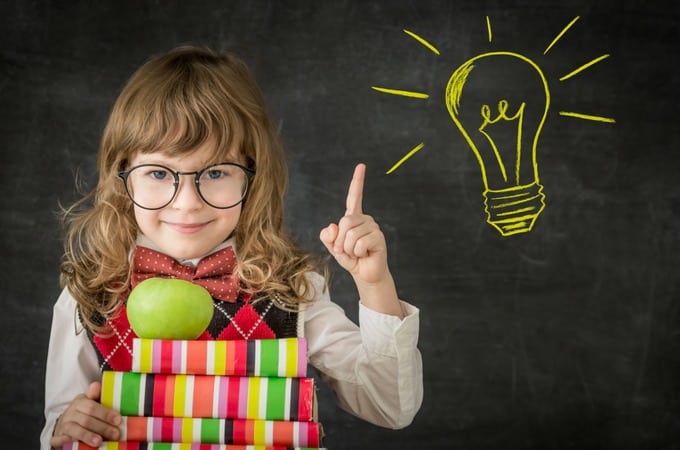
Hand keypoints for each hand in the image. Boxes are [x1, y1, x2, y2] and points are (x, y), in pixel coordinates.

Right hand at [50, 382, 121, 447]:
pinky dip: (65, 440)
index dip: (105, 413)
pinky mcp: (57, 437)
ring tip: (99, 441)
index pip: (92, 406)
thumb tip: (97, 385)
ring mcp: (63, 425)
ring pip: (75, 430)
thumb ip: (96, 396)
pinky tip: (73, 442)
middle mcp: (70, 413)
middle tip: (115, 434)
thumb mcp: (90, 403)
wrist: (64, 425)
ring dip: (88, 435)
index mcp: (80, 402)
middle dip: (102, 427)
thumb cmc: (83, 414)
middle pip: (86, 420)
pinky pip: (59, 439)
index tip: (118, 420)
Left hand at [320, 164, 402, 317]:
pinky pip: (359, 244)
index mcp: (353, 218)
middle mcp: (365, 219)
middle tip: (345, 251)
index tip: (361, 166)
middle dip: (340, 241)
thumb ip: (327, 236)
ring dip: (348, 249)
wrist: (365, 274)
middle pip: (344, 222)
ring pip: (350, 235)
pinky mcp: (379, 238)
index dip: (357, 181)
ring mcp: (373, 227)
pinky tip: (365, 255)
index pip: (354, 197)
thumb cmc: (351, 258)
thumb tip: (332, 227)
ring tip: (356, 253)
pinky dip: (357, 253)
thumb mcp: (333, 247)